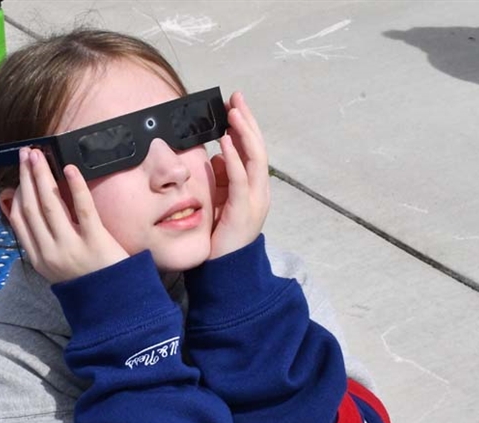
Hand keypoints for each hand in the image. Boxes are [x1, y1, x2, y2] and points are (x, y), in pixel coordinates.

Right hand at [6, 148, 128, 282]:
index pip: (18, 220)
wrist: (114, 303)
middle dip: (26, 176)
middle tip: (26, 153)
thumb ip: (42, 243)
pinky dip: (75, 186)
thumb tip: (27, 211)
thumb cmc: (88, 281)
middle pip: (31, 207)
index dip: (17, 193)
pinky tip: (70, 168)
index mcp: (38, 259)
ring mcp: (71, 247)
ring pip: (50, 204)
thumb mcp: (56, 267)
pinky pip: (83, 209)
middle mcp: (50, 253)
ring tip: (39, 154)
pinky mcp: (95, 241)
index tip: (19, 175)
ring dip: (42, 175)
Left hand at [209, 92, 269, 258]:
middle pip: (258, 148)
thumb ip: (222, 179)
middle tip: (236, 97)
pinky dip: (235, 158)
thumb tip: (217, 157)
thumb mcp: (220, 201)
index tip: (234, 105)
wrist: (224, 269)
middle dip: (247, 121)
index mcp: (255, 188)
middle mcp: (260, 191)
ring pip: (255, 159)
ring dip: (244, 133)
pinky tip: (226, 142)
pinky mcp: (243, 210)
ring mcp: (255, 201)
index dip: (246, 127)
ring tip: (233, 112)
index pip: (253, 150)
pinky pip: (241, 179)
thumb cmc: (220, 236)